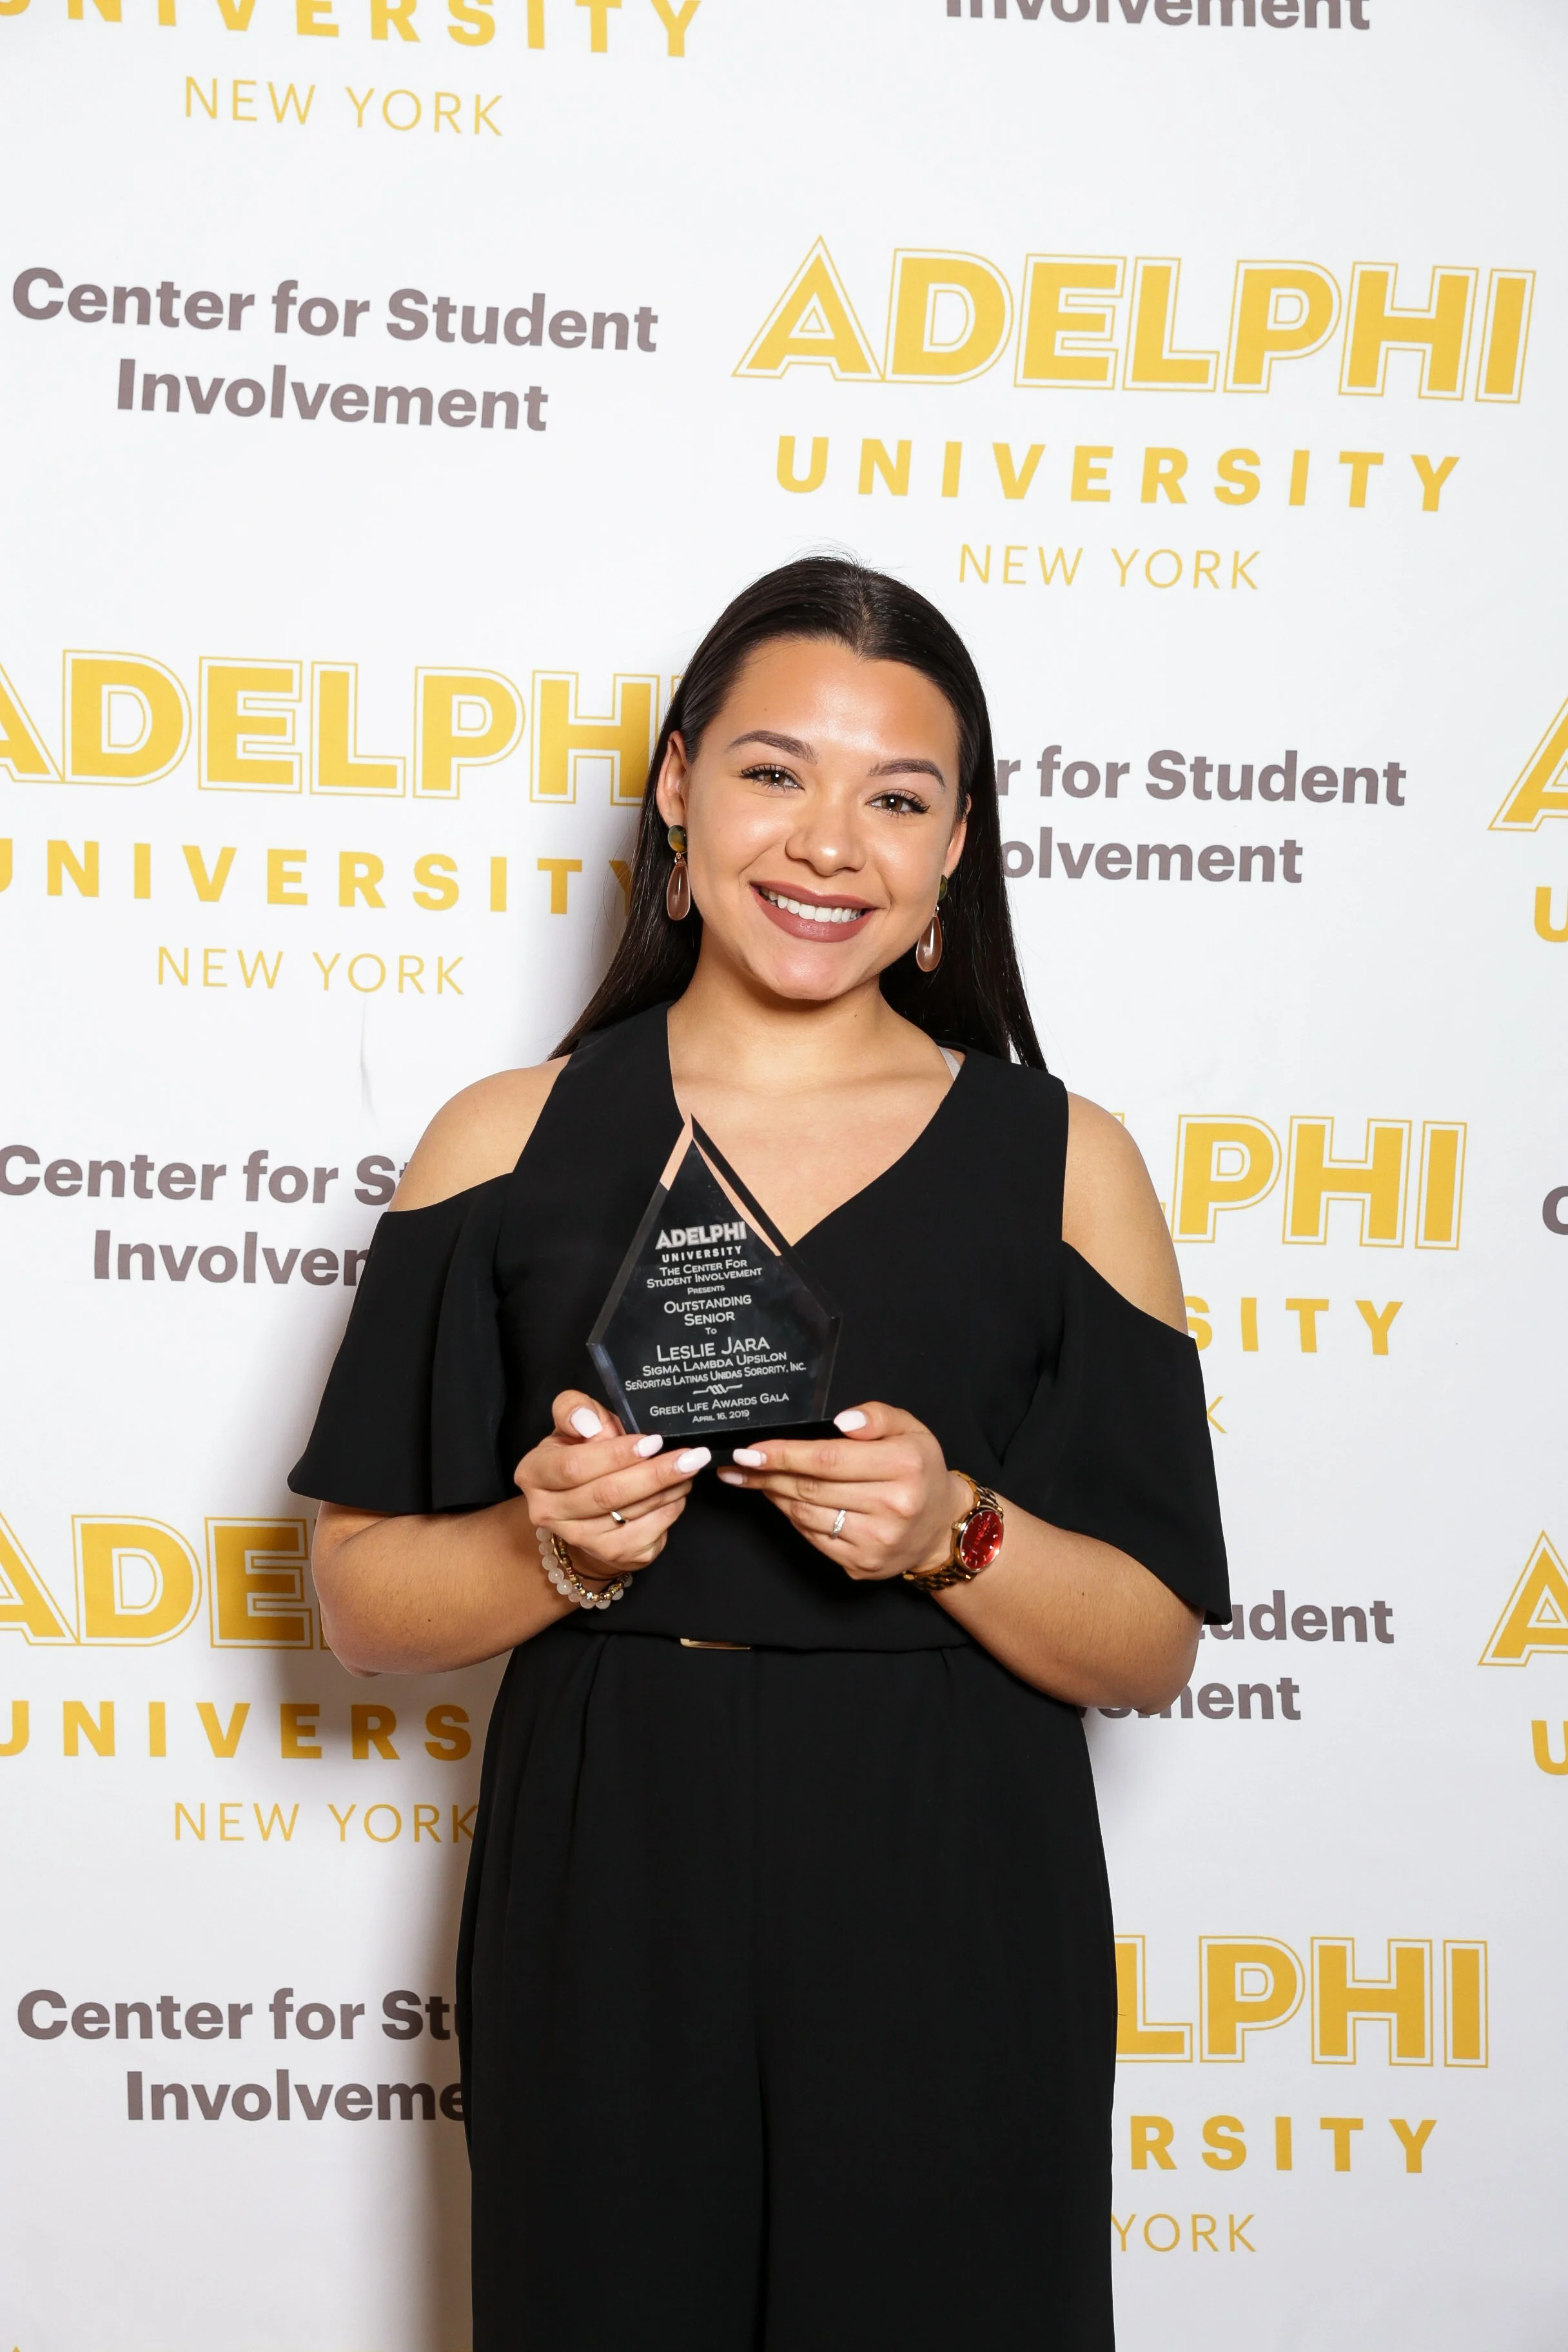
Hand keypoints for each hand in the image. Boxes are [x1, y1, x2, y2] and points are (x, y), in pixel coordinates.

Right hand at [514, 1392, 710, 1580]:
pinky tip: (679, 1491)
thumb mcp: (575, 1424)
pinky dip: (670, 1510)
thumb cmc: (584, 1455)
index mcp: (534, 1473)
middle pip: (605, 1494)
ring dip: (667, 1490)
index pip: (573, 1467)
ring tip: (689, 1467)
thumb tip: (589, 1423)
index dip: (615, 1455)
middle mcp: (548, 1511)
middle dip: (653, 1473)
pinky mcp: (611, 1556)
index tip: (653, 1441)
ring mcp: (580, 1540)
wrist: (585, 1509)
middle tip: (690, 1456)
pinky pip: (648, 1533)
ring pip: (630, 1514)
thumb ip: (575, 1410)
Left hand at [715, 1402, 965, 1581]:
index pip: (828, 1459)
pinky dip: (792, 1517)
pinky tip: (782, 1500)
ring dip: (774, 1495)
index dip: (784, 1454)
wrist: (940, 1527)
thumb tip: (840, 1421)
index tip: (750, 1450)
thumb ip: (876, 1416)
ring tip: (755, 1478)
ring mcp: (876, 1542)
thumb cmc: (918, 1470)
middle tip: (739, 1463)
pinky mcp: (862, 1565)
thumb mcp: (909, 1429)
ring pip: (805, 1515)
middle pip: (810, 1488)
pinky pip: (812, 1538)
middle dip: (767, 1474)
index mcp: (903, 1467)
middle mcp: (892, 1507)